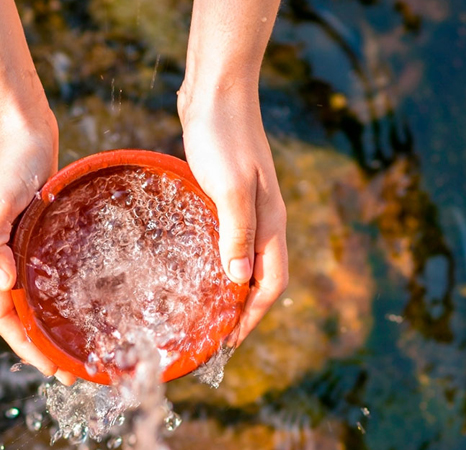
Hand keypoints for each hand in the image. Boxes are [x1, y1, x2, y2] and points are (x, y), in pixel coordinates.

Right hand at [0, 108, 75, 383]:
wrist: (17, 121)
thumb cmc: (7, 157)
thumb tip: (1, 283)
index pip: (4, 316)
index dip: (26, 346)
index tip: (52, 370)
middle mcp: (4, 256)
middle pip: (21, 313)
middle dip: (44, 346)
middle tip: (76, 370)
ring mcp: (21, 243)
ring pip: (36, 295)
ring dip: (53, 323)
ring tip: (82, 344)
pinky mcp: (38, 229)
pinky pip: (49, 271)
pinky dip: (63, 291)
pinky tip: (87, 296)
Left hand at [179, 84, 288, 343]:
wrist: (216, 91)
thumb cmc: (222, 136)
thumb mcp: (229, 187)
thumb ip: (236, 233)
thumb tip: (238, 282)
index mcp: (270, 223)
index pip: (271, 284)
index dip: (252, 317)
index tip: (228, 343)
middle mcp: (264, 220)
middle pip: (260, 279)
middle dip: (242, 312)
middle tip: (213, 337)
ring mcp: (247, 208)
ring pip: (244, 261)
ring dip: (229, 290)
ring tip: (204, 313)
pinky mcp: (227, 195)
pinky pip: (228, 241)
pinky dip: (217, 262)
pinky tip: (194, 267)